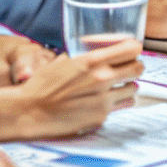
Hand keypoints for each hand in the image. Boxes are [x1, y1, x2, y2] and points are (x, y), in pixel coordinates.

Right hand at [0, 39, 143, 143]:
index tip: (131, 51)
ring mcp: (103, 100)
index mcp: (92, 61)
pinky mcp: (101, 117)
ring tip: (115, 87)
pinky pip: (118, 107)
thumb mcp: (65, 61)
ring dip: (127, 87)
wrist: (28, 111)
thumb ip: (87, 58)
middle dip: (134, 68)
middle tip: (127, 70)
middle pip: (139, 68)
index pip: (133, 48)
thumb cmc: (41, 85)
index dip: (133, 49)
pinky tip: (101, 102)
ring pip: (133, 90)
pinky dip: (114, 104)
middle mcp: (102, 79)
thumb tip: (101, 53)